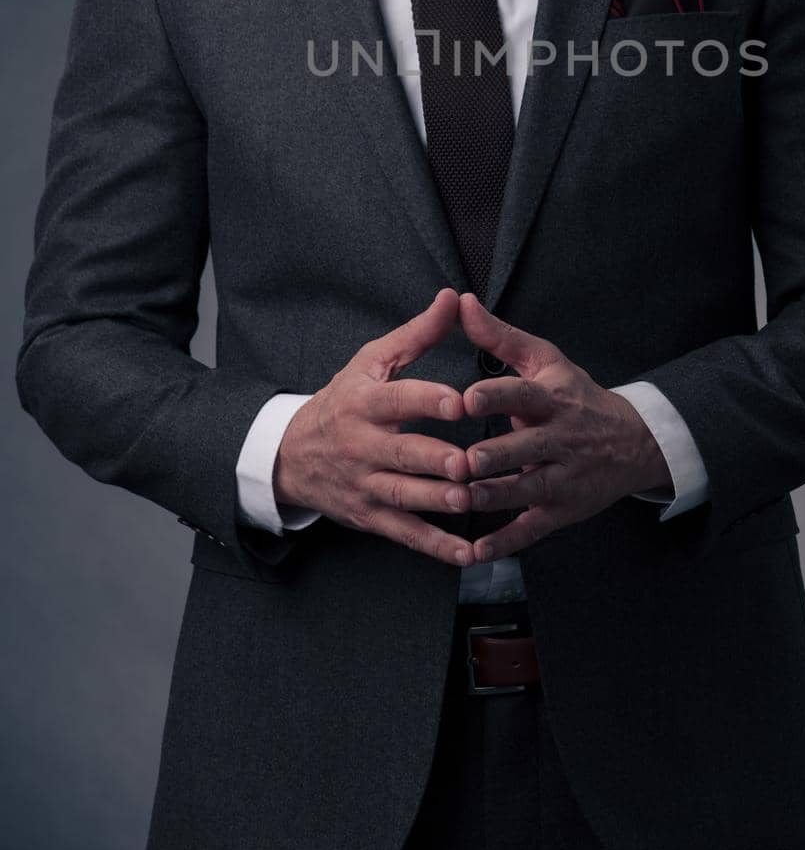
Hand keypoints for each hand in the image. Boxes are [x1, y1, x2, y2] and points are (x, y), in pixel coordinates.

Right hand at [273, 288, 478, 567]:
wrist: (291, 454)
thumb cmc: (345, 399)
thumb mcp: (372, 361)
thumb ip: (417, 334)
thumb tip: (454, 298)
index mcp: (366, 402)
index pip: (399, 400)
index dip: (429, 401)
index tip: (460, 403)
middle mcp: (363, 446)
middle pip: (402, 454)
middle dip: (434, 460)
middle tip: (467, 463)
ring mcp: (366, 484)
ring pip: (404, 497)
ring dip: (437, 502)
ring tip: (469, 502)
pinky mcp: (371, 516)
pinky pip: (406, 533)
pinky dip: (436, 546)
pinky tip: (466, 552)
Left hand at [458, 292, 671, 561]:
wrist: (633, 442)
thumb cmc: (575, 395)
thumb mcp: (544, 360)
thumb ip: (499, 336)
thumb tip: (460, 301)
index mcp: (553, 398)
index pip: (524, 394)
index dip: (497, 396)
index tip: (467, 398)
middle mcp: (561, 438)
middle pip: (526, 448)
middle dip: (496, 456)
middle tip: (463, 460)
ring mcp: (563, 478)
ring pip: (527, 490)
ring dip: (494, 498)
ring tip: (461, 501)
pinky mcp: (562, 511)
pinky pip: (532, 529)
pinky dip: (506, 543)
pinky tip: (476, 553)